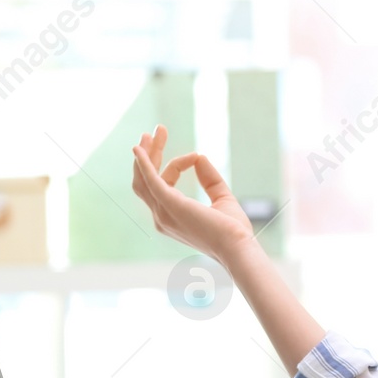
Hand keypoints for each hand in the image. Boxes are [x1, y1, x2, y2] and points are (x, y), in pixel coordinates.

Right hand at [130, 124, 258, 264]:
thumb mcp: (221, 198)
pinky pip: (150, 180)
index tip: (195, 156)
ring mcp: (163, 212)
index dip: (177, 164)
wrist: (238, 246)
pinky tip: (139, 149)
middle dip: (150, 154)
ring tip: (152, 133)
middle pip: (145, 179)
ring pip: (144, 178)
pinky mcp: (170, 204)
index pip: (163, 183)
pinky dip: (144, 163)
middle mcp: (161, 216)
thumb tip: (200, 157)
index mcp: (170, 216)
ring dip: (147, 154)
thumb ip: (210, 179)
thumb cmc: (232, 230)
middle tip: (157, 131)